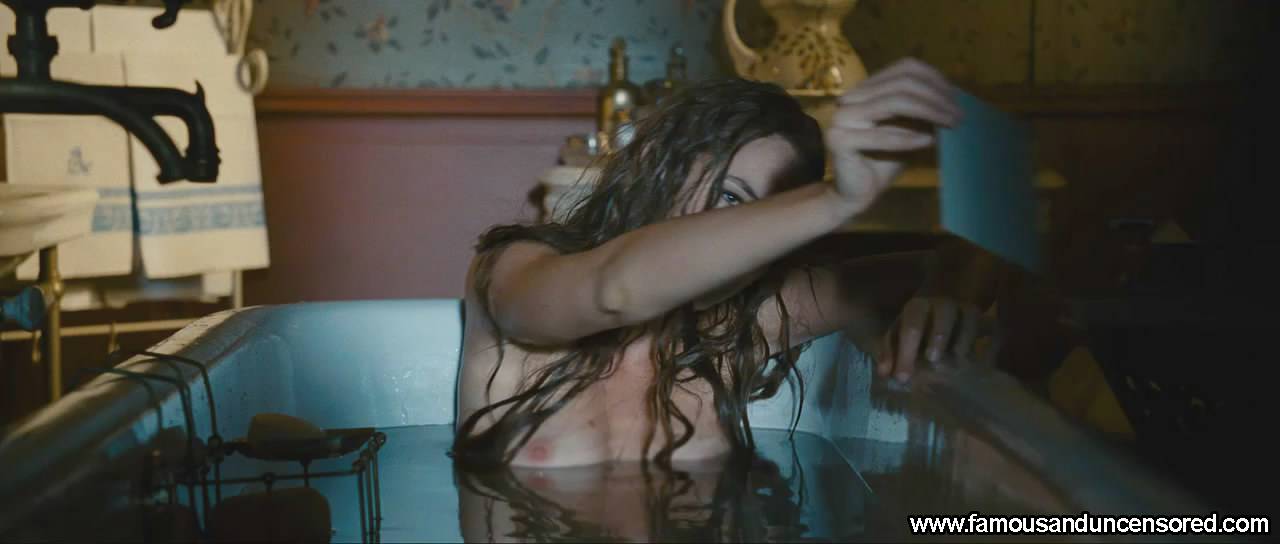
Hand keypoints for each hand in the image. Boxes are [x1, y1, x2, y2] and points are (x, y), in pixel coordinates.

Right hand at [826, 58, 961, 215]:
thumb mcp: (912, 129)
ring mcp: (841, 117)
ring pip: (892, 103)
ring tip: (950, 124)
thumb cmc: (886, 161)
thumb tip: (954, 94)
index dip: (934, 78)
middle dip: (935, 97)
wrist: (858, 194)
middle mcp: (851, 98)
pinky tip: (928, 142)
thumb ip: (924, 110)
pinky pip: (881, 135)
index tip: (958, 98)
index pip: (903, 68)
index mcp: (867, 89)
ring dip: (927, 112)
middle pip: (900, 84)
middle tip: (959, 114)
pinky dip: (907, 138)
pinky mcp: (838, 140)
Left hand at [875, 295, 992, 382]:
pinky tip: (964, 360)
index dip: (905, 354)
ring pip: (965, 321)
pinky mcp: (976, 314)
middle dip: (937, 339)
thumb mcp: (898, 332)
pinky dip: (972, 344)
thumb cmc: (915, 324)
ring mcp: (961, 308)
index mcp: (916, 307)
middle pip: (942, 321)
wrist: (941, 300)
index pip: (911, 329)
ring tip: (954, 361)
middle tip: (932, 359)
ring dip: (960, 342)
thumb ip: (890, 352)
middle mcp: (940, 304)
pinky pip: (977, 328)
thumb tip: (883, 373)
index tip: (902, 378)